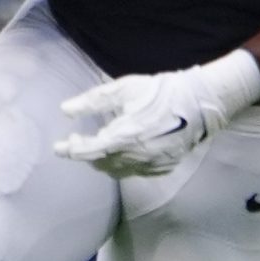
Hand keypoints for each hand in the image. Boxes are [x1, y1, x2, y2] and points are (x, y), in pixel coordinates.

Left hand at [53, 50, 259, 176]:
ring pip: (117, 171)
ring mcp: (150, 165)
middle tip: (77, 141)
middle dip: (86, 154)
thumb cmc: (160, 91)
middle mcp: (135, 157)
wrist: (200, 102)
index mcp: (122, 137)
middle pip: (100, 164)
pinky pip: (136, 171)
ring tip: (99, 147)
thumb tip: (65, 110)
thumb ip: (93, 101)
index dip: (70, 149)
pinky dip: (124, 164)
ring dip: (103, 161)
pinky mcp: (163, 168)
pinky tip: (125, 152)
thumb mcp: (124, 89)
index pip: (87, 151)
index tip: (59, 145)